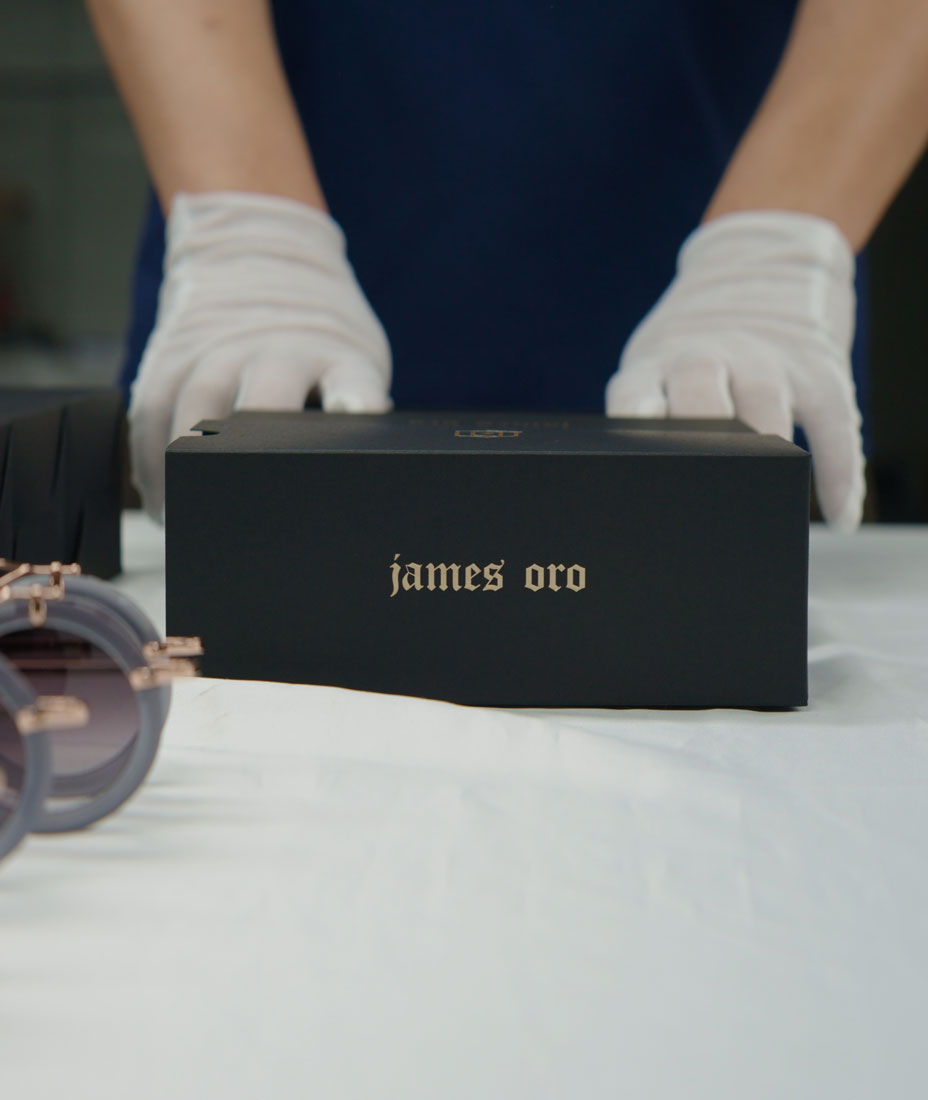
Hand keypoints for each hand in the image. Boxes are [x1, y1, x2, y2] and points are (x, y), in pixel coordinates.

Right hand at [128, 191, 391, 518]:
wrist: (257, 252)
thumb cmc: (318, 334)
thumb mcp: (354, 357)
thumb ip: (356, 408)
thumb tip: (366, 480)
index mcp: (333, 354)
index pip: (352, 384)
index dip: (353, 409)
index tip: (349, 428)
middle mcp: (272, 349)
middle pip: (260, 408)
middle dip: (252, 463)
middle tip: (250, 520)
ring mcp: (215, 349)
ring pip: (191, 412)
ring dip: (186, 475)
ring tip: (189, 525)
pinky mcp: (170, 356)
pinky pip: (151, 413)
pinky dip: (152, 464)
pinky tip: (164, 505)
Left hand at [605, 211, 864, 529]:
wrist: (756, 264)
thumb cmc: (691, 353)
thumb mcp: (653, 368)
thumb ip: (645, 423)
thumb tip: (639, 503)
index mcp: (655, 365)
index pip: (636, 398)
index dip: (636, 432)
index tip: (638, 467)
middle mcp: (707, 357)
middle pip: (700, 399)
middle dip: (702, 448)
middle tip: (704, 496)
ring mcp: (765, 359)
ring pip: (766, 406)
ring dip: (770, 460)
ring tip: (770, 509)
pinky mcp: (818, 367)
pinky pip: (832, 422)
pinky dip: (838, 470)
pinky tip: (838, 515)